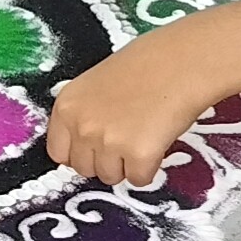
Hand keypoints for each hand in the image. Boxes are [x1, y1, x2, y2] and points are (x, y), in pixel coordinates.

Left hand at [44, 31, 223, 190]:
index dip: (80, 152)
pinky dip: (150, 167)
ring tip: (144, 133)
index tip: (95, 148)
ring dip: (127, 164)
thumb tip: (85, 146)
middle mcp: (82, 126)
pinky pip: (139, 179)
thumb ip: (85, 114)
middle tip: (127, 137)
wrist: (182, 61)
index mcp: (67, 106)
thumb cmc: (146, 65)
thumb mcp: (97, 84)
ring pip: (111, 177)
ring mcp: (109, 142)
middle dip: (104, 160)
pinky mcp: (139, 155)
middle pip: (84, 169)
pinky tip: (157, 139)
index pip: (57, 152)